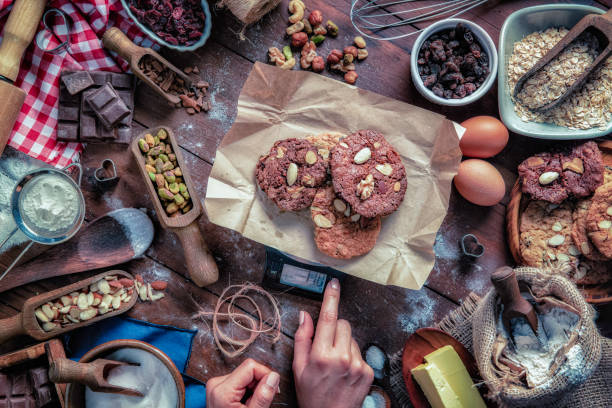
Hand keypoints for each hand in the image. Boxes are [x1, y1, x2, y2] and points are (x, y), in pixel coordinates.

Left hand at [206, 358, 279, 407]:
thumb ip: (263, 396)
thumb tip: (273, 376)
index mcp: (223, 390)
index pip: (250, 366)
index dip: (265, 375)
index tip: (272, 388)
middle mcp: (216, 384)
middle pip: (247, 370)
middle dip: (259, 383)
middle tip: (260, 401)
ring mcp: (216, 386)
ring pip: (244, 375)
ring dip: (253, 388)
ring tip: (251, 404)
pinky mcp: (218, 388)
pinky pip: (239, 381)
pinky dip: (246, 390)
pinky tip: (245, 402)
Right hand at [293, 279, 373, 407]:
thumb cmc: (312, 395)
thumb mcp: (298, 368)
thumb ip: (302, 339)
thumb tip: (304, 316)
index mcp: (321, 355)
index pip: (328, 318)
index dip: (331, 298)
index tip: (334, 284)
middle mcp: (341, 358)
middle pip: (342, 323)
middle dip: (334, 328)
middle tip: (326, 345)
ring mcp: (357, 365)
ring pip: (351, 337)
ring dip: (343, 343)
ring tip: (335, 363)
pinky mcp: (367, 371)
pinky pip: (359, 352)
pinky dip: (352, 357)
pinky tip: (345, 371)